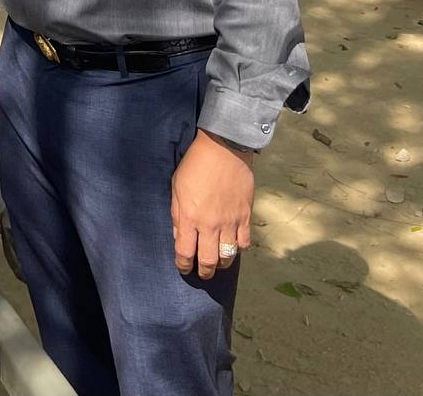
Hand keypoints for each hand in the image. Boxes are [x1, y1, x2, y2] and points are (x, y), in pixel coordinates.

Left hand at [171, 130, 254, 279]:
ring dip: (222, 264)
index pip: (185, 252)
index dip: (183, 264)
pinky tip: (233, 246)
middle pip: (208, 260)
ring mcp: (230, 222)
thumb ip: (177, 214)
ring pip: (228, 256)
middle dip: (204, 271)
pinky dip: (239, 249)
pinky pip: (244, 242)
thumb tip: (178, 236)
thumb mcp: (176, 187)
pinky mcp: (245, 216)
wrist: (223, 149)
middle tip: (202, 273)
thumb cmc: (195, 165)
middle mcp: (210, 224)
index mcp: (189, 217)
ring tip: (218, 263)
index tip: (183, 268)